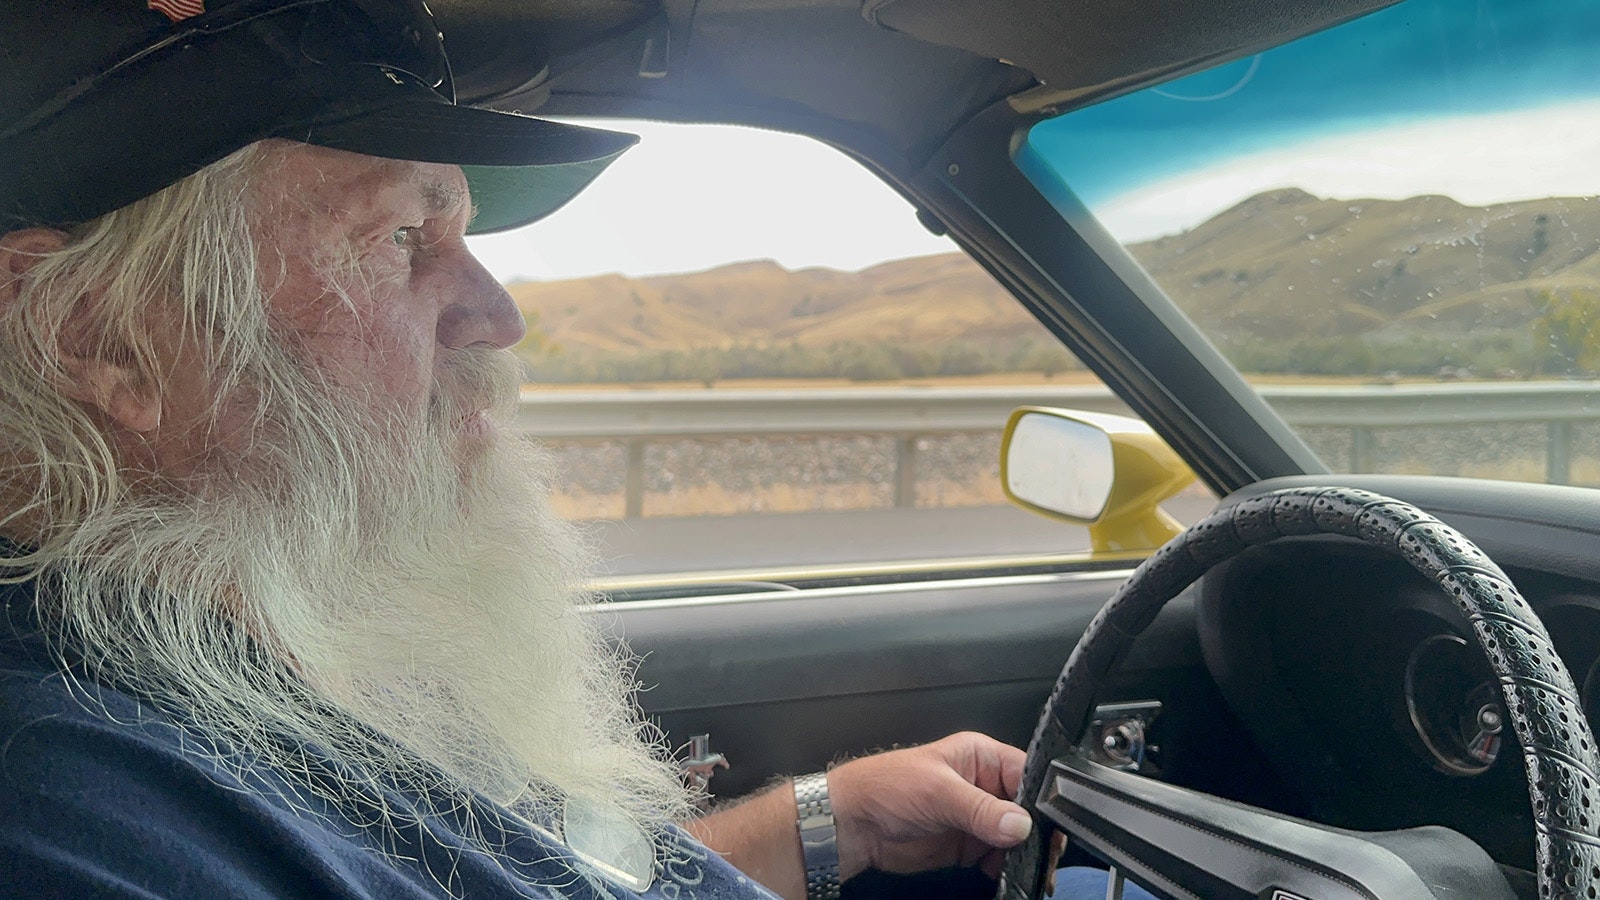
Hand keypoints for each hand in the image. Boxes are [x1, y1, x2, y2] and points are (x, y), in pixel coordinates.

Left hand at [826, 731, 1032, 879]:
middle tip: (1045, 852)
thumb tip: (1019, 823)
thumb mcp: (937, 792)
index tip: (1052, 823)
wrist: (854, 825)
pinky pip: (998, 858)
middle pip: (1026, 808)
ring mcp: (977, 817)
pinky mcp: (968, 845)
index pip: (1026, 772)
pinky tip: (1007, 874)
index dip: (1042, 797)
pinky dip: (1006, 868)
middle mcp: (983, 785)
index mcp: (980, 757)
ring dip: (1024, 854)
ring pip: (1016, 837)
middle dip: (1037, 831)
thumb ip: (980, 809)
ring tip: (1030, 868)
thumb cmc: (885, 787)